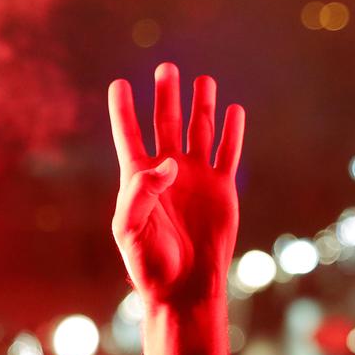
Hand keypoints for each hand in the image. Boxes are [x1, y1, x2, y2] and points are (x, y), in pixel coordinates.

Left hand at [108, 63, 244, 354]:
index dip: (123, 110)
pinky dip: (232, 132)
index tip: (119, 84)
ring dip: (201, 106)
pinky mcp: (222, 189)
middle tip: (166, 70)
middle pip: (166, 123)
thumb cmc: (150, 262)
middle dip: (166, 96)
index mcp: (138, 178)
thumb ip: (143, 192)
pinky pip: (228, 153)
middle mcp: (168, 172)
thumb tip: (169, 162)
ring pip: (199, 132)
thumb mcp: (131, 228)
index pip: (129, 134)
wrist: (185, 285)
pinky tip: (234, 111)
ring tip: (203, 80)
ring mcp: (197, 178)